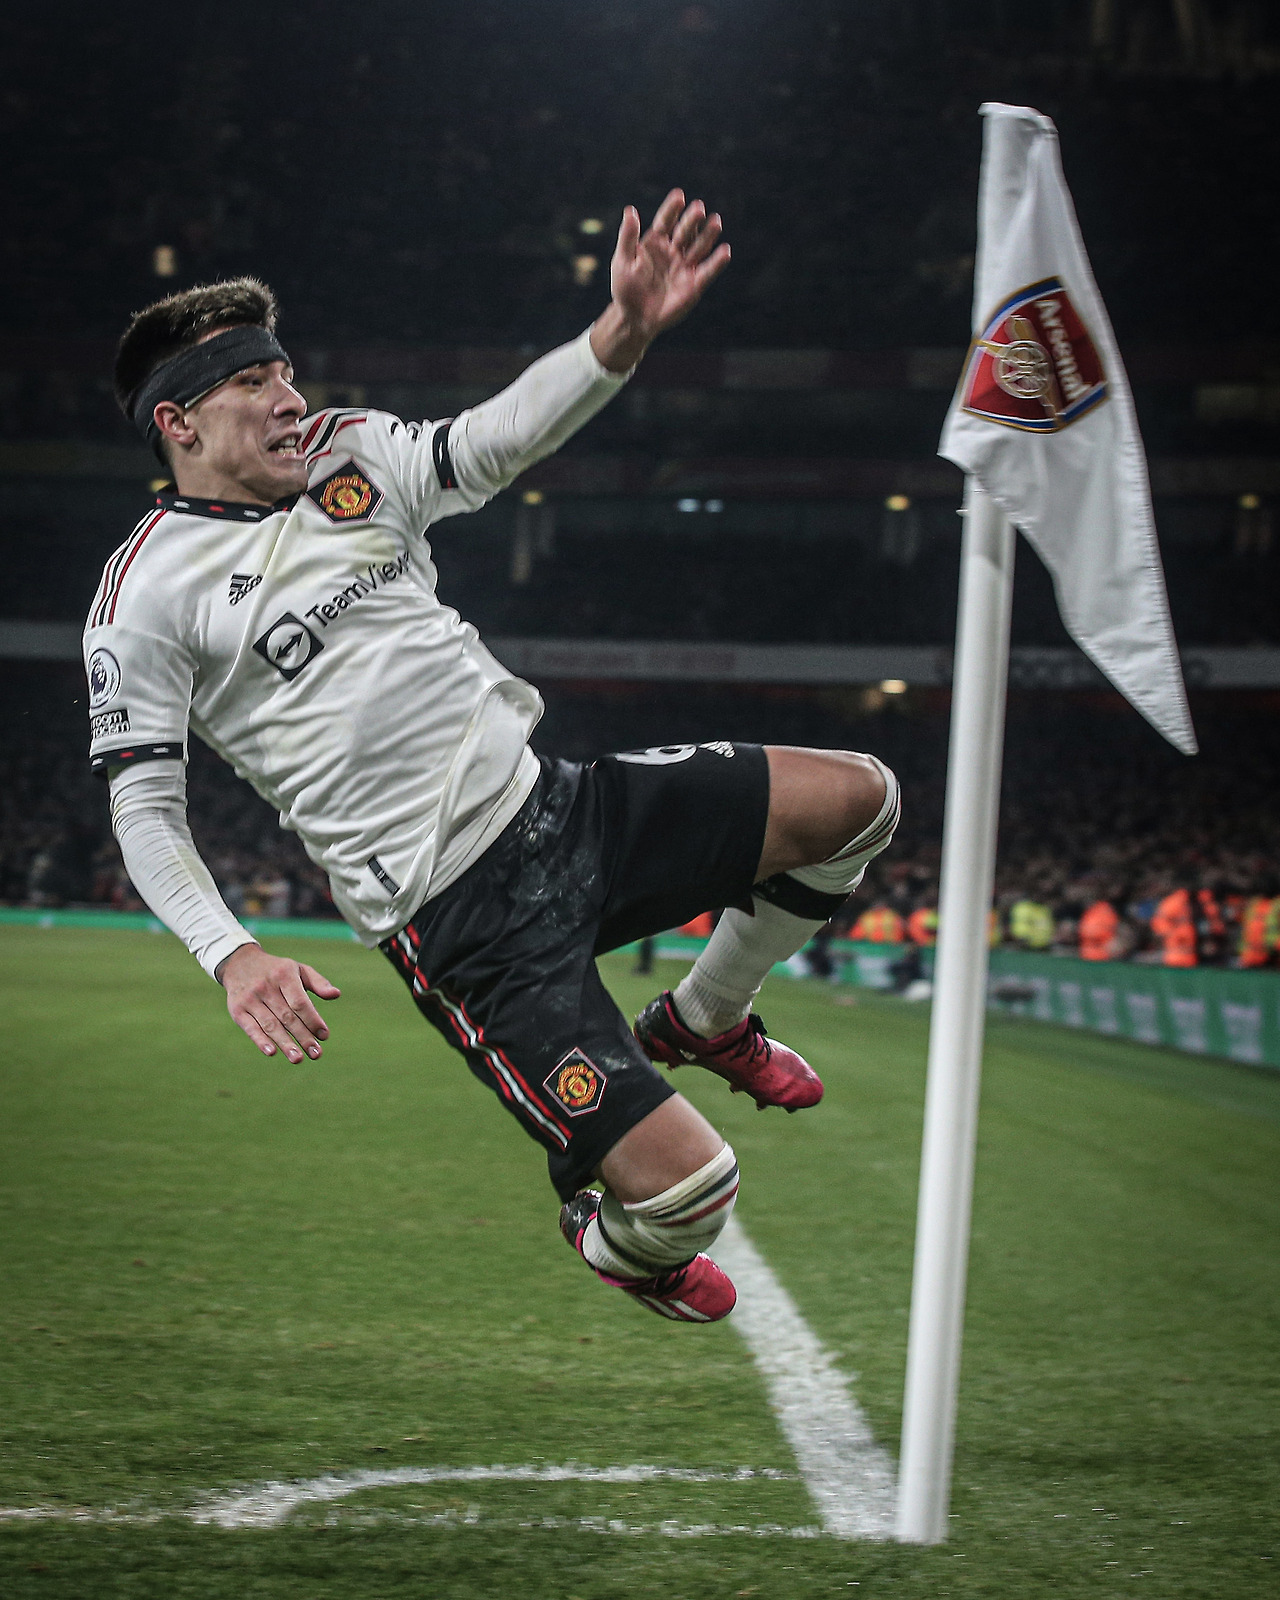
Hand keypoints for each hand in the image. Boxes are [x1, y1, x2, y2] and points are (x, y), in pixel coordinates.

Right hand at [216, 943, 340, 1062]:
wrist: (240, 963)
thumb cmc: (277, 971)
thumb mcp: (299, 969)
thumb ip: (319, 983)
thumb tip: (336, 994)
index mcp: (284, 975)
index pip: (300, 1002)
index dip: (312, 1020)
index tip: (324, 1036)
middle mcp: (266, 986)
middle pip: (287, 1017)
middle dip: (303, 1037)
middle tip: (316, 1054)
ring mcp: (250, 999)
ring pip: (270, 1025)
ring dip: (285, 1044)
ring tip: (298, 1059)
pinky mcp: (237, 1010)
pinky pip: (250, 1028)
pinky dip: (260, 1041)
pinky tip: (272, 1052)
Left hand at [590, 189, 730, 372]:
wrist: (635, 319)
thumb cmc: (626, 289)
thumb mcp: (622, 261)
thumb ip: (628, 237)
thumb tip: (630, 211)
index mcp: (655, 242)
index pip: (665, 221)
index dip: (672, 209)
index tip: (679, 195)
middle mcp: (673, 251)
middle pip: (685, 231)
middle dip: (692, 220)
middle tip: (699, 208)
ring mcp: (685, 267)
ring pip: (699, 247)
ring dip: (708, 235)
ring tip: (716, 221)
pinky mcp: (694, 285)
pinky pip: (707, 271)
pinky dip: (717, 262)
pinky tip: (725, 251)